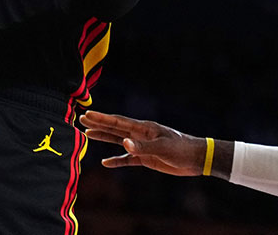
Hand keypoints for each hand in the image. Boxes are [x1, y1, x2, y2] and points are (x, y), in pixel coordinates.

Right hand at [80, 111, 205, 175]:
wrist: (196, 159)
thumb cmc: (182, 149)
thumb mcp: (163, 148)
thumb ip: (143, 147)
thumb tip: (124, 144)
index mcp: (144, 128)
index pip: (118, 122)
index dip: (102, 118)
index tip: (87, 114)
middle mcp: (140, 134)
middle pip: (115, 128)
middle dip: (98, 124)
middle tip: (81, 119)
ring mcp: (142, 146)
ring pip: (118, 141)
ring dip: (104, 138)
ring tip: (88, 134)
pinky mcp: (146, 158)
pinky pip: (127, 159)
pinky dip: (116, 160)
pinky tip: (106, 162)